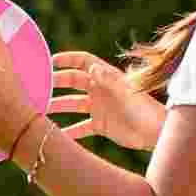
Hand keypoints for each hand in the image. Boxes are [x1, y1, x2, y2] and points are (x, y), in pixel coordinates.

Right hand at [49, 52, 165, 149]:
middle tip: (39, 88)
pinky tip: (55, 136)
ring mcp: (99, 108)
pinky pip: (79, 127)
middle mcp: (100, 90)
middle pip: (73, 82)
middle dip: (56, 83)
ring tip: (41, 111)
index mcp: (107, 77)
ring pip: (72, 105)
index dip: (67, 60)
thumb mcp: (126, 92)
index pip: (83, 62)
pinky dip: (68, 132)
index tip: (50, 61)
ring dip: (58, 107)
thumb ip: (109, 80)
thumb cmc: (144, 109)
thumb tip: (92, 67)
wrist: (156, 132)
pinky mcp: (100, 125)